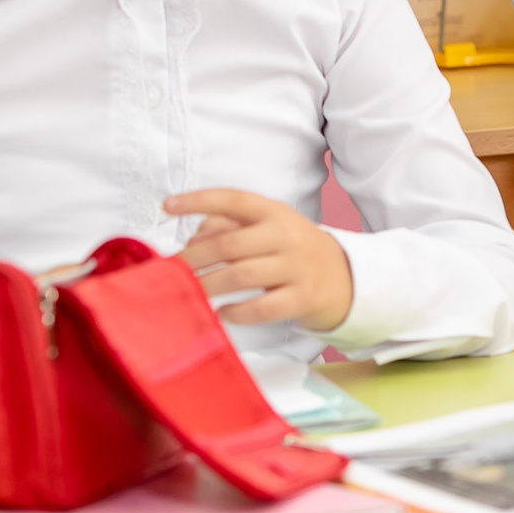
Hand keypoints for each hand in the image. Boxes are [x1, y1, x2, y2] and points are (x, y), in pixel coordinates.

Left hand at [166, 188, 354, 332]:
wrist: (346, 277)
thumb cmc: (294, 250)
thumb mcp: (269, 228)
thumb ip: (231, 226)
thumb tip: (194, 238)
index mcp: (274, 212)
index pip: (233, 199)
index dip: (198, 201)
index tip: (167, 206)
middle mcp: (285, 235)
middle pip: (229, 244)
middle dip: (193, 258)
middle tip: (170, 270)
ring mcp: (296, 268)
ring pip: (241, 276)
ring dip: (208, 286)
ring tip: (188, 292)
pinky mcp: (302, 298)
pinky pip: (262, 307)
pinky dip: (236, 312)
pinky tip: (221, 313)